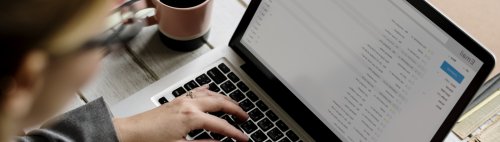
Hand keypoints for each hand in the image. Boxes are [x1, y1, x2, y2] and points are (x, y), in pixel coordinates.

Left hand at [113, 85, 249, 141]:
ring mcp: (182, 100)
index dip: (235, 133)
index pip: (221, 125)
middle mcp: (188, 104)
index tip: (244, 138)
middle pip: (220, 103)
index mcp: (191, 117)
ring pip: (211, 94)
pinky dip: (209, 91)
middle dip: (236, 110)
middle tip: (246, 118)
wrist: (128, 133)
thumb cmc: (149, 140)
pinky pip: (198, 91)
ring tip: (235, 106)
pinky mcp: (176, 100)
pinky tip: (212, 90)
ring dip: (225, 99)